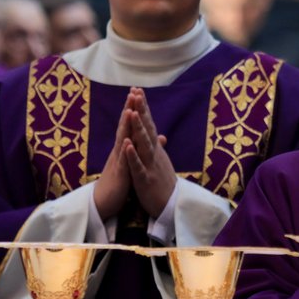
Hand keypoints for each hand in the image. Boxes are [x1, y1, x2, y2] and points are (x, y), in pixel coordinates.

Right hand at [93, 98, 131, 219]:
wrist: (103, 203)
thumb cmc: (118, 182)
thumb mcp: (132, 163)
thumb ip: (142, 148)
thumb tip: (158, 136)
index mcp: (124, 148)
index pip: (130, 125)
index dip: (135, 109)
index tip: (139, 92)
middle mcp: (119, 151)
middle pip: (124, 127)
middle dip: (129, 109)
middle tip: (133, 92)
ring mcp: (118, 161)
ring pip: (122, 140)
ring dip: (125, 125)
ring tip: (129, 109)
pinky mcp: (119, 175)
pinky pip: (122, 162)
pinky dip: (125, 151)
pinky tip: (126, 141)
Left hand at [124, 88, 176, 217]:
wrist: (171, 207)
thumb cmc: (164, 184)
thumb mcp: (162, 163)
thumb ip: (159, 148)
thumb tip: (161, 135)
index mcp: (155, 150)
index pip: (149, 124)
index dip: (143, 108)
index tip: (137, 91)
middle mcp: (154, 153)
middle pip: (147, 129)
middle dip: (141, 111)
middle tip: (136, 92)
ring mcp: (151, 165)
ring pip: (144, 144)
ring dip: (138, 128)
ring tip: (131, 113)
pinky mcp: (146, 180)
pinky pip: (138, 166)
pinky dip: (132, 155)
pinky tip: (127, 145)